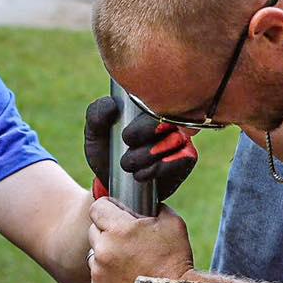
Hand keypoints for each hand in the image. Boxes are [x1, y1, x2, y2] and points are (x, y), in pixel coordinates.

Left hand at [84, 96, 198, 201]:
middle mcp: (169, 115)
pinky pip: (186, 157)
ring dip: (150, 156)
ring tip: (130, 166)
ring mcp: (181, 134)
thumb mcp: (95, 133)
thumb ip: (96, 114)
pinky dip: (163, 167)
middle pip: (169, 118)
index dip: (144, 123)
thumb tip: (112, 105)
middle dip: (146, 139)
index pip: (158, 98)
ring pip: (176, 138)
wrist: (114, 183)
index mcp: (148, 103)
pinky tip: (143, 175)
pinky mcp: (188, 156)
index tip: (126, 138)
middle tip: (127, 155)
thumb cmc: (107, 151)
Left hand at [88, 196, 194, 282]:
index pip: (97, 208)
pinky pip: (97, 274)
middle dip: (107, 230)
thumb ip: (155, 207)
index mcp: (118, 229)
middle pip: (94, 230)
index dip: (107, 207)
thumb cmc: (174, 259)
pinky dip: (107, 272)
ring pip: (94, 253)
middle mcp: (104, 250)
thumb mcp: (171, 222)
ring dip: (106, 252)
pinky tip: (125, 273)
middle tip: (126, 237)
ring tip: (126, 257)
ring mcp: (99, 273)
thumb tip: (149, 201)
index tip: (115, 211)